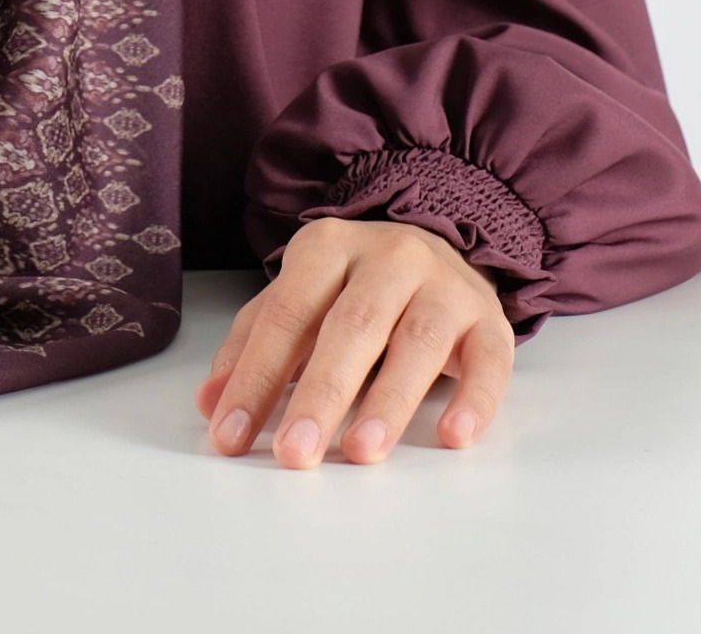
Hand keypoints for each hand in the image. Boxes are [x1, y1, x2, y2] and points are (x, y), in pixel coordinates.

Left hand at [195, 217, 513, 467]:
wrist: (442, 247)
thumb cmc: (356, 288)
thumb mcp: (301, 299)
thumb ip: (255, 344)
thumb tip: (210, 402)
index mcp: (328, 247)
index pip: (287, 313)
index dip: (256, 375)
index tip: (232, 435)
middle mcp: (389, 256)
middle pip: (351, 325)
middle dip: (319, 393)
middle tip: (294, 453)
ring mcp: (445, 285)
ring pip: (417, 341)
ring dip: (388, 400)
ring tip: (361, 451)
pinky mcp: (491, 321)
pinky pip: (488, 361)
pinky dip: (473, 399)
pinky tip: (452, 436)